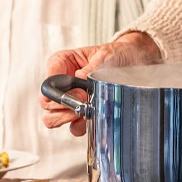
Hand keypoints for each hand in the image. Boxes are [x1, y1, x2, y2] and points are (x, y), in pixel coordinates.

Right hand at [40, 31, 160, 136]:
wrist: (135, 61)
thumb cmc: (117, 54)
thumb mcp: (105, 56)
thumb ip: (90, 71)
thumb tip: (79, 86)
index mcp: (61, 62)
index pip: (47, 82)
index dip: (58, 92)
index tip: (78, 94)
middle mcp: (62, 82)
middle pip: (46, 103)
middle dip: (64, 108)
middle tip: (83, 104)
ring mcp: (69, 99)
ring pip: (53, 118)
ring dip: (70, 119)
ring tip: (88, 111)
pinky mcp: (80, 112)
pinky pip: (72, 127)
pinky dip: (81, 126)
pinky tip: (93, 117)